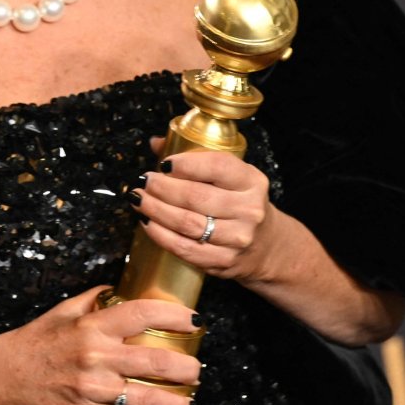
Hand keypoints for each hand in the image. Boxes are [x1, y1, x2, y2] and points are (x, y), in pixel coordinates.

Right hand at [0, 285, 197, 404]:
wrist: (4, 377)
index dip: (174, 316)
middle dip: (186, 366)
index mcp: (91, 326)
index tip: (193, 320)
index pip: (142, 314)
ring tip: (189, 399)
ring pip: (147, 396)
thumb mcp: (63, 311)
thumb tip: (124, 289)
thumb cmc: (36, 341)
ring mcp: (93, 388)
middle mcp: (95, 357)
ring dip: (176, 400)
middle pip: (156, 360)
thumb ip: (95, 299)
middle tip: (196, 367)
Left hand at [129, 145, 280, 282]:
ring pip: (187, 223)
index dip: (186, 164)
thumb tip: (156, 144)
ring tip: (139, 200)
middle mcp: (249, 210)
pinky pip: (184, 248)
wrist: (265, 246)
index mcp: (251, 181)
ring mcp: (238, 238)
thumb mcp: (229, 176)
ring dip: (155, 210)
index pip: (218, 166)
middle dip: (162, 188)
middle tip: (144, 182)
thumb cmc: (237, 203)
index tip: (163, 164)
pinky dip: (160, 235)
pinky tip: (147, 223)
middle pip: (195, 196)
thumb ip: (194, 157)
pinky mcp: (224, 260)